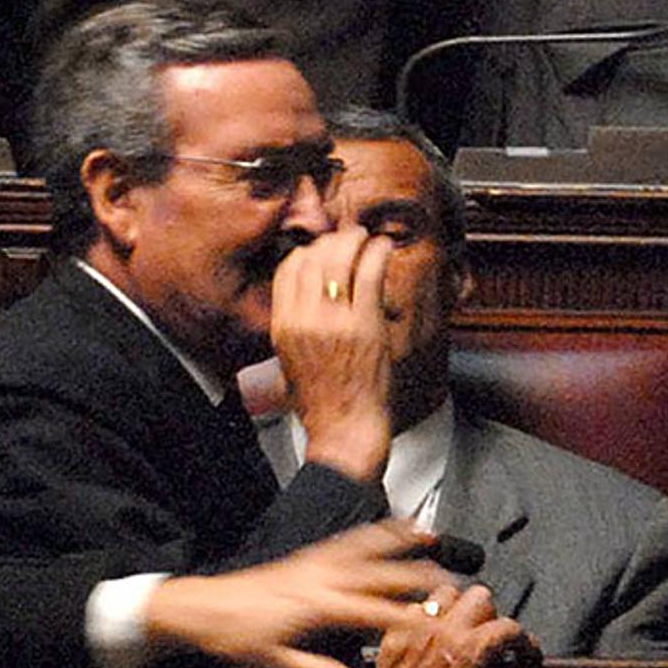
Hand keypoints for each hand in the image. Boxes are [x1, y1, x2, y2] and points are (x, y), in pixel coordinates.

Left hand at [145, 522, 449, 667]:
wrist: (202, 608)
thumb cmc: (233, 637)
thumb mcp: (275, 665)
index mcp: (316, 608)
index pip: (372, 613)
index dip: (406, 618)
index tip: (433, 623)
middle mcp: (320, 579)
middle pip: (379, 574)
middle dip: (417, 577)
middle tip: (448, 581)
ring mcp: (314, 563)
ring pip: (366, 546)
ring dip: (399, 540)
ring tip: (427, 535)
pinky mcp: (306, 557)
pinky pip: (347, 539)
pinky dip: (371, 532)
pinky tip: (386, 529)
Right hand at [269, 226, 396, 479]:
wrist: (344, 430)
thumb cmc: (324, 401)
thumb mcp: (292, 360)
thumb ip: (297, 325)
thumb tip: (311, 294)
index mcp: (282, 327)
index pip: (288, 271)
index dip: (307, 252)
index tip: (323, 249)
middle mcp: (303, 320)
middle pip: (312, 259)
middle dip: (332, 241)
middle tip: (350, 238)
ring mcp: (333, 321)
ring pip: (339, 260)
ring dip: (356, 241)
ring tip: (367, 237)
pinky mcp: (364, 325)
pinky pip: (369, 274)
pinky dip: (378, 253)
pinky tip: (384, 248)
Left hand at [375, 587, 554, 667]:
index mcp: (471, 648)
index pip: (511, 628)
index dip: (525, 643)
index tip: (524, 657)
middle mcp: (446, 631)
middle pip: (481, 597)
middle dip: (493, 616)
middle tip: (493, 640)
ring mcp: (419, 628)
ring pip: (448, 594)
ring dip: (461, 609)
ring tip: (465, 630)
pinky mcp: (398, 633)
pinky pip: (418, 607)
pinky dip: (431, 616)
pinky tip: (436, 634)